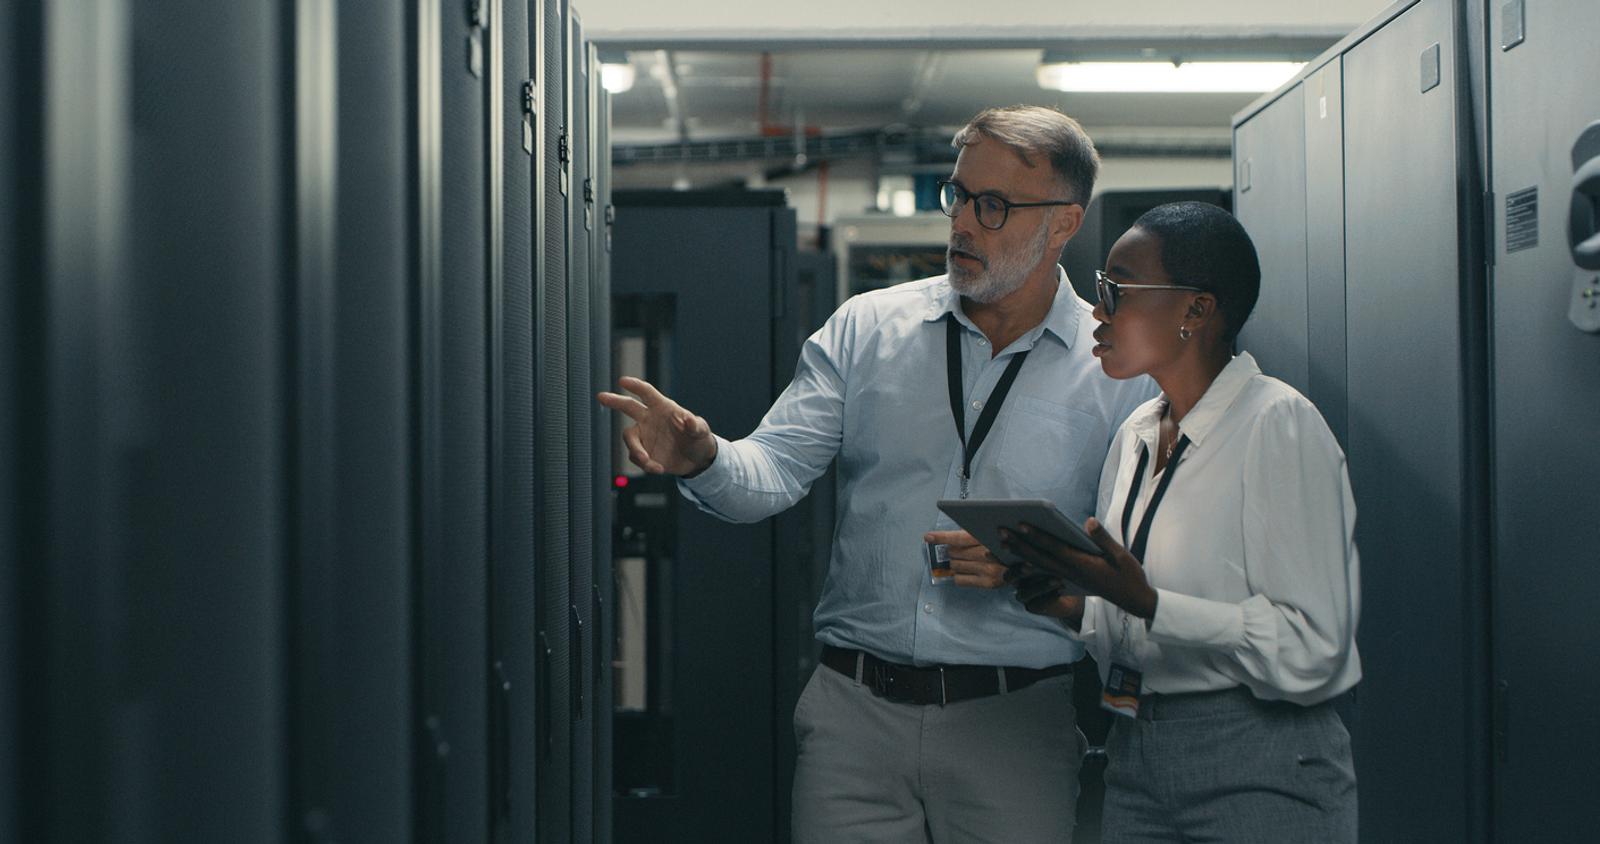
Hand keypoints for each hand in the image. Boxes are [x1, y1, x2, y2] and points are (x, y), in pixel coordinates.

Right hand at [596, 376, 717, 475]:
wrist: (697, 461)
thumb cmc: (699, 439)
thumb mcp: (702, 432)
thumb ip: (696, 426)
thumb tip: (689, 420)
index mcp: (662, 407)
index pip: (647, 393)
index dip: (635, 386)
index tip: (622, 381)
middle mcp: (649, 419)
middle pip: (628, 406)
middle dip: (614, 401)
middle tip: (601, 396)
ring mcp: (645, 436)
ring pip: (630, 438)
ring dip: (636, 449)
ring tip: (647, 461)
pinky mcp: (644, 453)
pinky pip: (636, 457)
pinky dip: (645, 464)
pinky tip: (659, 468)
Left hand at [922, 529, 1013, 588]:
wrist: (1030, 564)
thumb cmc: (1007, 545)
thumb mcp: (992, 532)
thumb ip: (974, 532)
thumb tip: (952, 536)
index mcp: (987, 538)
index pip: (958, 537)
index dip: (941, 537)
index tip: (928, 537)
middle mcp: (987, 554)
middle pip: (954, 553)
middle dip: (953, 551)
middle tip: (961, 551)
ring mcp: (987, 570)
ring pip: (955, 566)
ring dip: (956, 563)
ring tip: (967, 561)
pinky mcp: (988, 583)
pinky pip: (960, 580)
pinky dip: (959, 575)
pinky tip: (967, 571)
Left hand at [1000, 517, 1157, 620]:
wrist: (1132, 599)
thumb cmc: (1128, 574)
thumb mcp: (1121, 555)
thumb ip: (1102, 538)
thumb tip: (1088, 521)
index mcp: (1082, 564)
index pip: (1054, 547)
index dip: (1037, 536)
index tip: (1021, 524)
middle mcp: (1070, 573)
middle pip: (1039, 557)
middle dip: (1019, 544)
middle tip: (1000, 530)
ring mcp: (1068, 578)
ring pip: (1038, 566)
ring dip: (1019, 555)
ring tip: (1001, 543)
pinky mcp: (1068, 581)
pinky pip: (1043, 574)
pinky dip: (1028, 566)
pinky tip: (1015, 559)